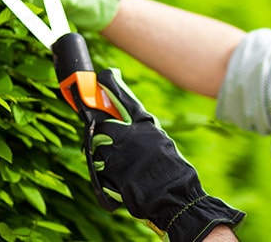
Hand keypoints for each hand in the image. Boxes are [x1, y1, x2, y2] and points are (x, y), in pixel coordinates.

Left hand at [88, 68, 244, 241]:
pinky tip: (121, 179)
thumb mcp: (160, 141)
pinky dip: (105, 174)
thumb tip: (122, 126)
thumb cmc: (170, 170)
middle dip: (100, 131)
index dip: (110, 83)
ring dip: (102, 155)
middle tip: (107, 139)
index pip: (122, 96)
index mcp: (144, 124)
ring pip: (95, 147)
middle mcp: (128, 134)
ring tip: (122, 165)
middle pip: (100, 123)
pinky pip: (97, 168)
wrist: (174, 195)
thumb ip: (140, 131)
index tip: (104, 74)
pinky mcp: (108, 172)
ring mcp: (116, 153)